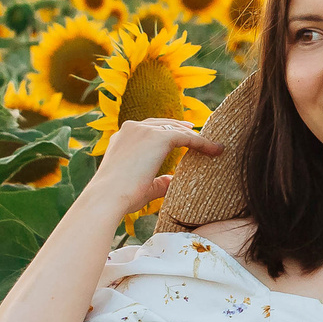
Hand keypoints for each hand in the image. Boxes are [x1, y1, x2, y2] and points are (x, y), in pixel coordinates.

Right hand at [88, 117, 220, 217]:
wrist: (107, 197)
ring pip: (176, 128)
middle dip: (182, 128)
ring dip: (195, 136)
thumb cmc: (120, 197)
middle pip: (163, 123)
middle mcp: (131, 129)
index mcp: (123, 138)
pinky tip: (215, 150)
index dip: (168, 131)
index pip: (149, 129)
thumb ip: (158, 180)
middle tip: (198, 132)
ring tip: (212, 145)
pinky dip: (202, 143)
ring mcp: (143, 130)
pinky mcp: (157, 137)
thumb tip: (172, 180)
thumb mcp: (141, 185)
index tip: (183, 135)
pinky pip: (186, 136)